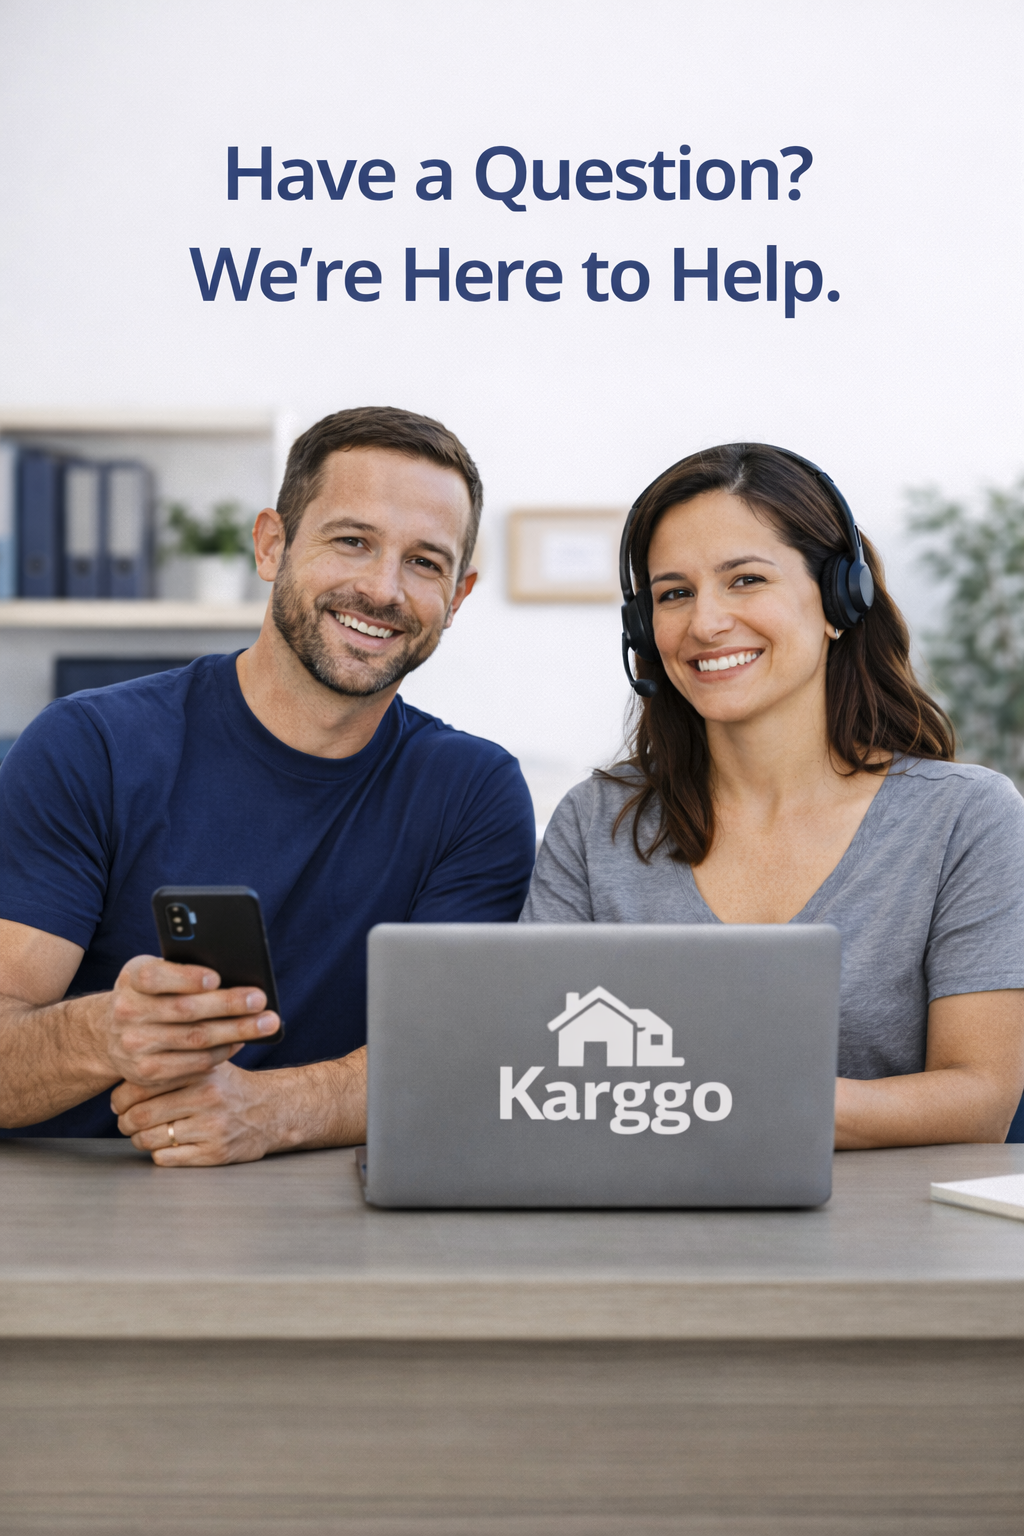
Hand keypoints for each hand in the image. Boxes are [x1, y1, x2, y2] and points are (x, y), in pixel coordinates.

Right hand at [94, 955, 279, 1089]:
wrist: (111, 1033)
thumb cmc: (150, 994)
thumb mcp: (156, 973)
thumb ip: (183, 970)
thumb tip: (234, 972)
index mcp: (132, 979)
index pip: (155, 977)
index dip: (185, 978)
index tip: (216, 978)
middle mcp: (128, 1012)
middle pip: (184, 1010)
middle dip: (228, 1005)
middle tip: (261, 999)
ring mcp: (134, 1045)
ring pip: (194, 1039)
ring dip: (236, 1031)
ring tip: (266, 1023)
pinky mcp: (146, 1073)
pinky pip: (193, 1063)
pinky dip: (222, 1052)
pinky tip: (242, 1041)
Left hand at [112, 1060, 279, 1165]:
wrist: (273, 1111)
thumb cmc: (231, 1087)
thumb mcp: (209, 1063)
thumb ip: (175, 1062)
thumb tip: (129, 1064)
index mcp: (200, 1071)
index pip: (142, 1085)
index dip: (121, 1098)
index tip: (119, 1102)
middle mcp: (206, 1097)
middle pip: (141, 1115)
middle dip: (126, 1123)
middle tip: (126, 1122)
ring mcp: (211, 1127)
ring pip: (150, 1140)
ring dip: (140, 1140)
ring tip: (144, 1134)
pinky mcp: (215, 1153)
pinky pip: (167, 1158)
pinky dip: (159, 1154)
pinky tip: (167, 1145)